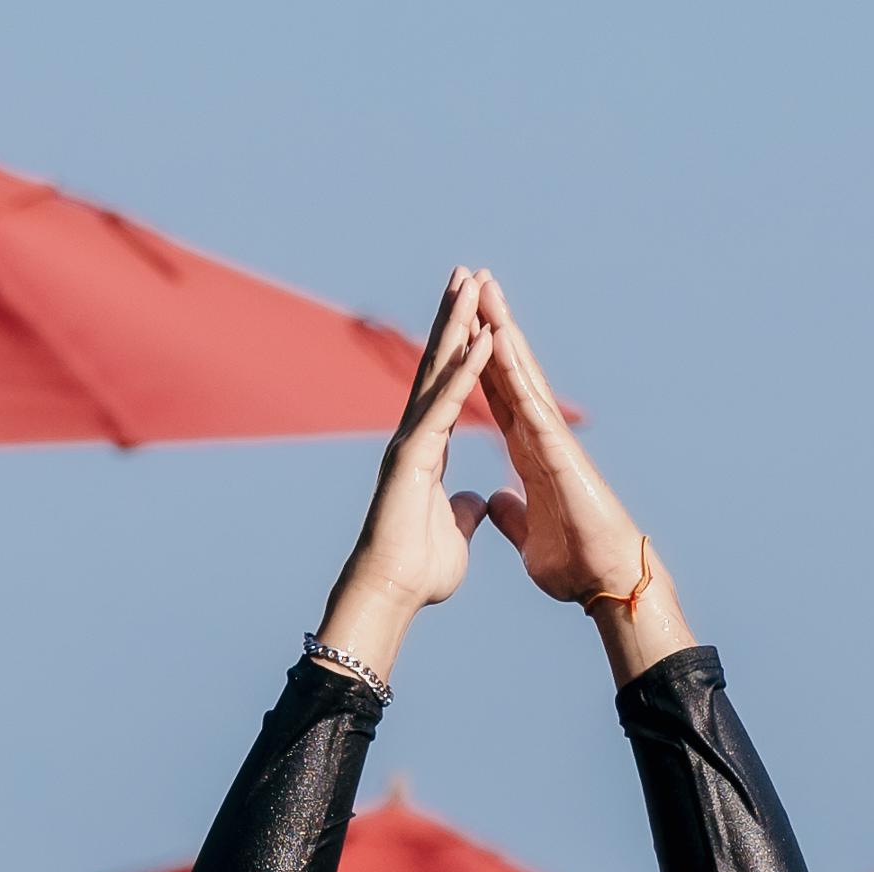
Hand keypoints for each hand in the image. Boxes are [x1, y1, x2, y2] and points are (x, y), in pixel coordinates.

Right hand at [311, 268, 496, 681]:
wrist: (389, 594)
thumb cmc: (415, 572)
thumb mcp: (453, 531)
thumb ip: (463, 509)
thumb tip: (476, 501)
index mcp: (426, 452)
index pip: (447, 390)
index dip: (460, 351)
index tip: (473, 315)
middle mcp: (415, 437)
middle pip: (437, 366)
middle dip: (453, 318)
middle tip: (466, 274)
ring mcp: (411, 442)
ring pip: (438, 372)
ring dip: (457, 325)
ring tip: (472, 282)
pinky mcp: (414, 454)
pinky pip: (447, 403)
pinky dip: (467, 370)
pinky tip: (484, 337)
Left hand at [470, 275, 695, 680]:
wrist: (602, 580)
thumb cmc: (573, 560)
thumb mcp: (527, 531)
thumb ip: (511, 510)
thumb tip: (494, 497)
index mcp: (527, 453)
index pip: (496, 397)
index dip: (476, 363)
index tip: (459, 329)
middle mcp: (538, 436)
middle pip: (508, 371)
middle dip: (490, 327)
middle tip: (473, 281)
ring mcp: (550, 438)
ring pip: (521, 373)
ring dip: (503, 329)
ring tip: (485, 287)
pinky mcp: (556, 450)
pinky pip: (530, 401)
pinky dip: (514, 370)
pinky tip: (500, 339)